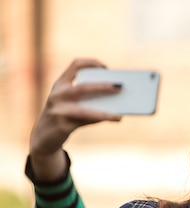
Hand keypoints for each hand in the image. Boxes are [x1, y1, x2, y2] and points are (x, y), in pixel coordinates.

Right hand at [29, 58, 121, 180]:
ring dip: (104, 112)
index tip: (106, 68)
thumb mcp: (70, 102)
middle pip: (83, 87)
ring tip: (119, 114)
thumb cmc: (63, 115)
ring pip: (85, 110)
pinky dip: (100, 120)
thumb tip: (115, 98)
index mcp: (60, 84)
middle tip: (120, 87)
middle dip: (103, 87)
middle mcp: (57, 95)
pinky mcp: (62, 126)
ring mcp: (58, 111)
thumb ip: (87, 98)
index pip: (76, 65)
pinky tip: (113, 119)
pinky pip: (85, 122)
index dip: (92, 63)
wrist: (44, 136)